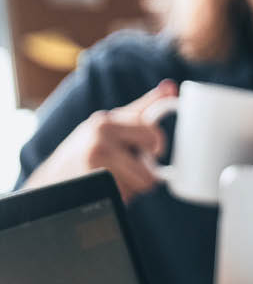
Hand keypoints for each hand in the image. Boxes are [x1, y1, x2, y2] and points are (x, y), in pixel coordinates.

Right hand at [24, 81, 175, 201]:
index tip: (152, 150)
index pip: (152, 132)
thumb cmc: (87, 151)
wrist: (51, 181)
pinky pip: (131, 195)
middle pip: (153, 154)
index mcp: (106, 121)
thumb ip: (142, 108)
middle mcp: (100, 135)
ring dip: (135, 185)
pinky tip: (107, 188)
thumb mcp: (110, 125)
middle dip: (148, 167)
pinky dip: (125, 196)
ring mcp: (96, 159)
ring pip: (146, 180)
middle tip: (129, 166)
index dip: (156, 146)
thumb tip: (170, 86)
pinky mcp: (96, 182)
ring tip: (114, 177)